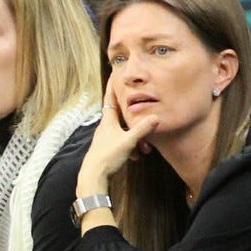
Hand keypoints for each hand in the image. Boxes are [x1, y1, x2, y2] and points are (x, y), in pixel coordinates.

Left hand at [79, 79, 160, 194]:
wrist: (93, 177)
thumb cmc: (107, 157)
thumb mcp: (128, 141)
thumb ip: (142, 129)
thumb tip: (156, 117)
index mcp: (108, 121)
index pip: (110, 98)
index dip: (113, 86)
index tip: (114, 73)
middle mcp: (105, 128)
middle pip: (119, 114)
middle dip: (131, 111)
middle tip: (138, 103)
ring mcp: (106, 139)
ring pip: (123, 131)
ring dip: (135, 136)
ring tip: (145, 146)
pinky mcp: (107, 150)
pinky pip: (122, 144)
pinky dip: (131, 148)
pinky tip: (137, 156)